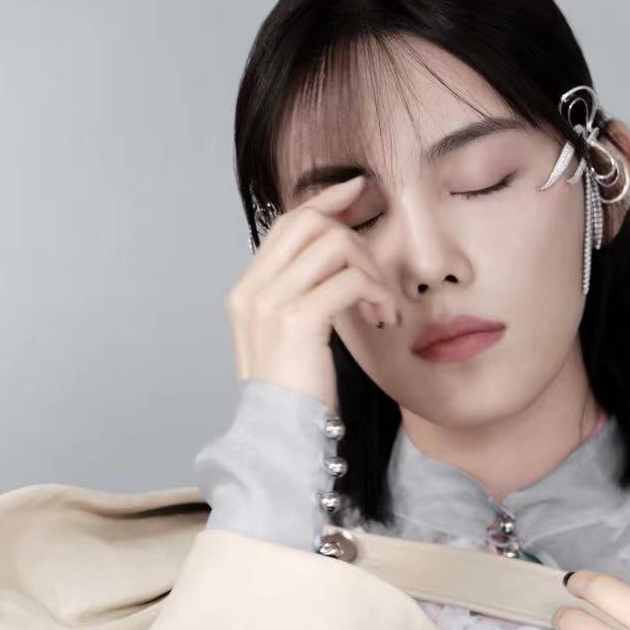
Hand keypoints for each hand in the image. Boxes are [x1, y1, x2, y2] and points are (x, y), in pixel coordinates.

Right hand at [223, 174, 401, 408]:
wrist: (277, 438)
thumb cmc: (293, 398)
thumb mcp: (289, 341)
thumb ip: (301, 300)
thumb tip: (339, 265)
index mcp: (246, 291)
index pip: (286, 223)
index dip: (325, 201)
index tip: (358, 191)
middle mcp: (253, 290)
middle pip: (310, 223)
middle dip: (356, 236)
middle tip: (379, 273)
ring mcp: (271, 303)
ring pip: (335, 245)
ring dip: (372, 270)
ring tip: (383, 306)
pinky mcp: (298, 320)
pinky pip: (350, 279)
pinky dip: (376, 292)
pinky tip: (383, 317)